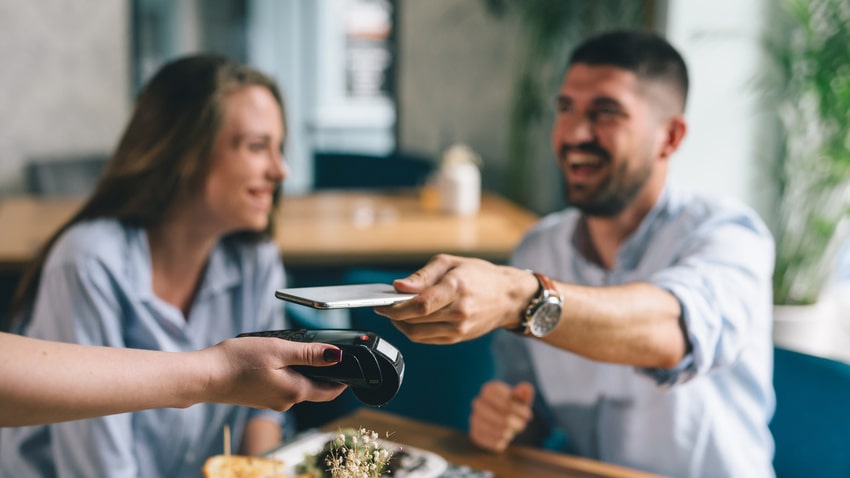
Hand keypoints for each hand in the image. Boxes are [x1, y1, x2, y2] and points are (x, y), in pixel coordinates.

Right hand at [202, 337, 346, 410]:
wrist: (204, 377)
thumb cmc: (237, 362)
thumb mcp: (278, 350)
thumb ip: (309, 355)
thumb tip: (337, 357)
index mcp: (295, 392)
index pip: (331, 391)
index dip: (344, 378)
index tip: (352, 364)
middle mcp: (286, 402)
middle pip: (316, 389)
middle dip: (326, 373)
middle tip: (329, 351)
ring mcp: (272, 402)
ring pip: (299, 387)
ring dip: (305, 371)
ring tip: (302, 350)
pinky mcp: (260, 398)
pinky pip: (283, 386)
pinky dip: (288, 374)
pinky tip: (278, 359)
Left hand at [374, 254, 537, 343]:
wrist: (508, 297)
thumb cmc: (479, 275)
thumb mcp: (450, 263)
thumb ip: (422, 276)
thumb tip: (399, 287)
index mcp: (456, 287)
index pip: (420, 304)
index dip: (396, 307)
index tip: (381, 304)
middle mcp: (459, 311)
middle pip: (416, 320)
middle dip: (394, 314)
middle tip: (385, 306)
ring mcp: (459, 328)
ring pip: (418, 334)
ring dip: (401, 325)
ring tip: (396, 313)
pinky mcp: (458, 338)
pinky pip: (427, 339)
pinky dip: (413, 331)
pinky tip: (410, 320)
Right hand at [469, 380, 534, 451]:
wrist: (498, 417)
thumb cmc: (511, 405)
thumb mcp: (520, 398)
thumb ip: (524, 393)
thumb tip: (525, 387)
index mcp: (489, 389)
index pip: (507, 404)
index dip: (520, 412)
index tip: (528, 415)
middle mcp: (478, 402)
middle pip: (504, 420)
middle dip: (517, 424)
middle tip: (522, 425)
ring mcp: (474, 418)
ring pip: (499, 432)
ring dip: (511, 433)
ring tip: (513, 430)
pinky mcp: (474, 433)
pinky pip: (493, 442)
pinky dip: (503, 442)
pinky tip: (504, 437)